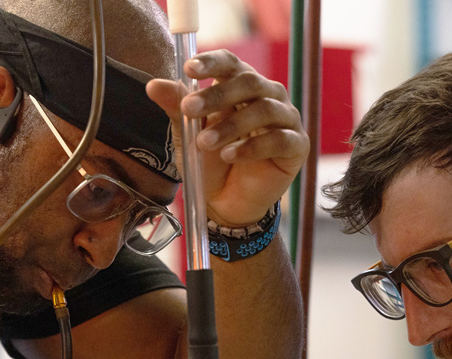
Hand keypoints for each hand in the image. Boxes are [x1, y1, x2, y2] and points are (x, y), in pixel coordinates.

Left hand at [146, 51, 308, 226]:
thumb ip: (177, 108)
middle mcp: (268, 95)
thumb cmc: (210, 163)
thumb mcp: (188, 135)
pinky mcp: (297, 146)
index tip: (189, 68)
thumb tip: (154, 85)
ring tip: (205, 143)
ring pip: (264, 110)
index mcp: (241, 86)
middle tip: (189, 110)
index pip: (231, 64)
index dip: (212, 63)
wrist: (225, 203)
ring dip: (231, 126)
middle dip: (217, 96)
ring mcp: (286, 119)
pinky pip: (279, 139)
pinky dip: (252, 147)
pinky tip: (230, 156)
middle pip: (248, 82)